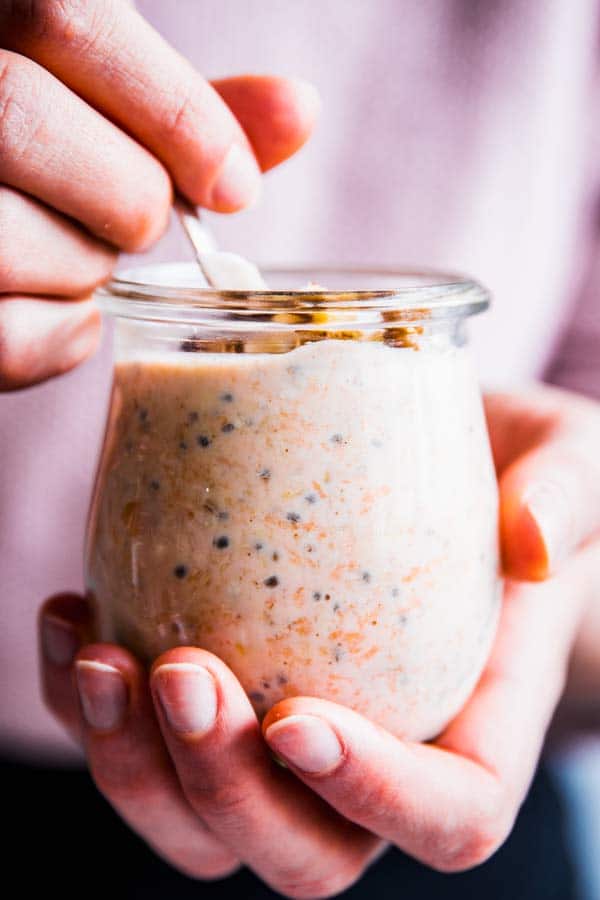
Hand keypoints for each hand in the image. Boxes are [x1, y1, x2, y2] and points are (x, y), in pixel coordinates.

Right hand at [0, 0, 317, 388]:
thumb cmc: (48, 171)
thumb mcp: (109, 119)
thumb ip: (188, 113)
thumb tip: (298, 111)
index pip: (65, 16)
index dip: (172, 109)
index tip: (235, 188)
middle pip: (28, 117)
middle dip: (128, 195)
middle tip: (140, 221)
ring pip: (9, 232)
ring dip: (85, 267)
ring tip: (78, 256)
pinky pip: (2, 337)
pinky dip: (61, 339)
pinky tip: (68, 313)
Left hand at [39, 385, 599, 896]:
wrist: (448, 459)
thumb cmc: (520, 473)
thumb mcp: (572, 463)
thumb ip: (568, 498)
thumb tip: (530, 542)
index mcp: (477, 720)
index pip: (448, 816)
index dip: (373, 798)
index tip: (298, 719)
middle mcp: (380, 751)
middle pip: (304, 852)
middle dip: (229, 792)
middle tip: (184, 674)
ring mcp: (293, 735)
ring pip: (204, 827)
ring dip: (136, 768)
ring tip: (99, 655)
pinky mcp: (230, 692)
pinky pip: (144, 746)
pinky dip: (84, 703)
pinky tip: (70, 617)